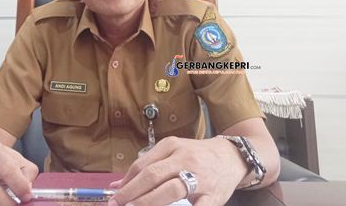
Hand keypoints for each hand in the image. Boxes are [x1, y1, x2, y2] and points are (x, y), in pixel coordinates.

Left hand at [108, 136, 247, 205]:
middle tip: (117, 205)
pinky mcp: (213, 196)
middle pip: (153, 176)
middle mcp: (185, 159)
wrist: (231, 157)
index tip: (114, 197)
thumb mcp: (172, 152)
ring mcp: (200, 177)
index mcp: (172, 146)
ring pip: (171, 189)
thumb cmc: (196, 156)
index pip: (143, 165)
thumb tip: (117, 184)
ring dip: (148, 202)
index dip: (126, 182)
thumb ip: (146, 165)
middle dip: (131, 193)